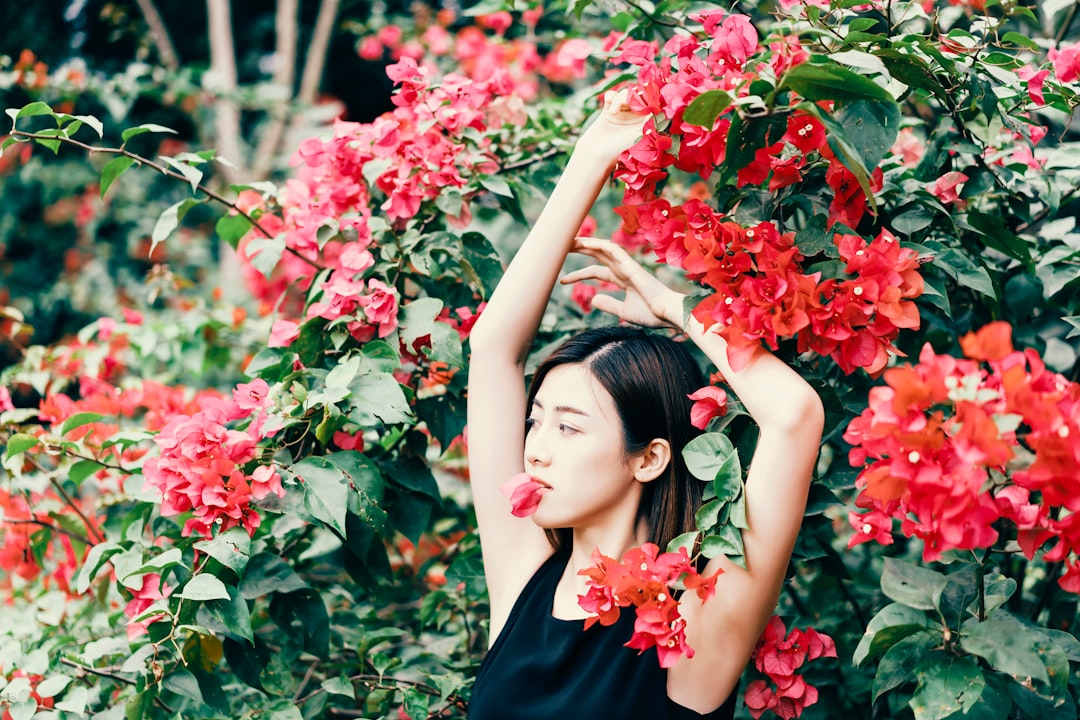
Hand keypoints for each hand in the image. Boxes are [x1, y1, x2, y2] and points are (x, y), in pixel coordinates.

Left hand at [561, 237, 684, 328]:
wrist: (667, 314)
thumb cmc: (652, 314)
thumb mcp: (624, 311)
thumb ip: (609, 304)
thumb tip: (593, 299)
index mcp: (623, 279)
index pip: (596, 271)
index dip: (579, 274)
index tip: (562, 281)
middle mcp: (624, 269)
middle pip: (597, 255)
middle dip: (579, 250)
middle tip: (559, 249)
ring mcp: (627, 265)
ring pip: (602, 248)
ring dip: (585, 243)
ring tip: (567, 242)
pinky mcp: (631, 265)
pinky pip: (612, 250)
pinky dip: (598, 244)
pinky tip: (583, 243)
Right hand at [574, 89, 649, 164]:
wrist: (598, 152)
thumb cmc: (620, 146)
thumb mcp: (639, 132)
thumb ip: (649, 119)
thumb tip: (659, 108)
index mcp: (644, 121)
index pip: (649, 103)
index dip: (646, 97)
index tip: (640, 99)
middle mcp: (634, 116)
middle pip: (636, 96)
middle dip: (630, 96)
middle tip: (626, 103)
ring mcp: (621, 112)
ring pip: (623, 94)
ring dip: (618, 99)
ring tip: (613, 111)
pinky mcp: (608, 110)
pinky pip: (611, 96)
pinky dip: (610, 96)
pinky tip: (608, 101)